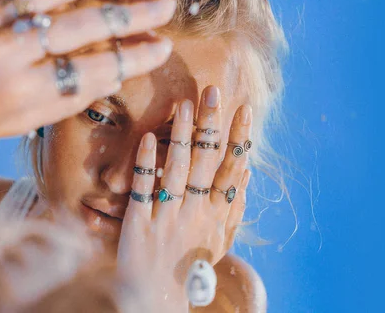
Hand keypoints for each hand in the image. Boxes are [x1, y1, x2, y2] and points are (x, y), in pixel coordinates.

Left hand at [0, 0, 175, 145]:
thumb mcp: (15, 123)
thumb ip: (63, 99)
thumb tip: (111, 75)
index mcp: (23, 95)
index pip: (94, 71)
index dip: (133, 58)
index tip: (161, 46)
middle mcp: (8, 54)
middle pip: (81, 26)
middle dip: (129, 14)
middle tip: (162, 4)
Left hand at [117, 86, 251, 310]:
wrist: (156, 298)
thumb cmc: (191, 265)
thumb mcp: (220, 240)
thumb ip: (233, 207)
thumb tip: (245, 173)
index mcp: (216, 216)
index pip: (231, 170)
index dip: (237, 139)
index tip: (242, 108)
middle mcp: (195, 214)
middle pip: (205, 163)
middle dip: (210, 125)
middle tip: (212, 91)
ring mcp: (167, 218)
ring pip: (176, 170)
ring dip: (181, 136)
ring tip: (184, 105)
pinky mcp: (138, 224)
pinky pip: (143, 190)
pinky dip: (145, 163)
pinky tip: (148, 137)